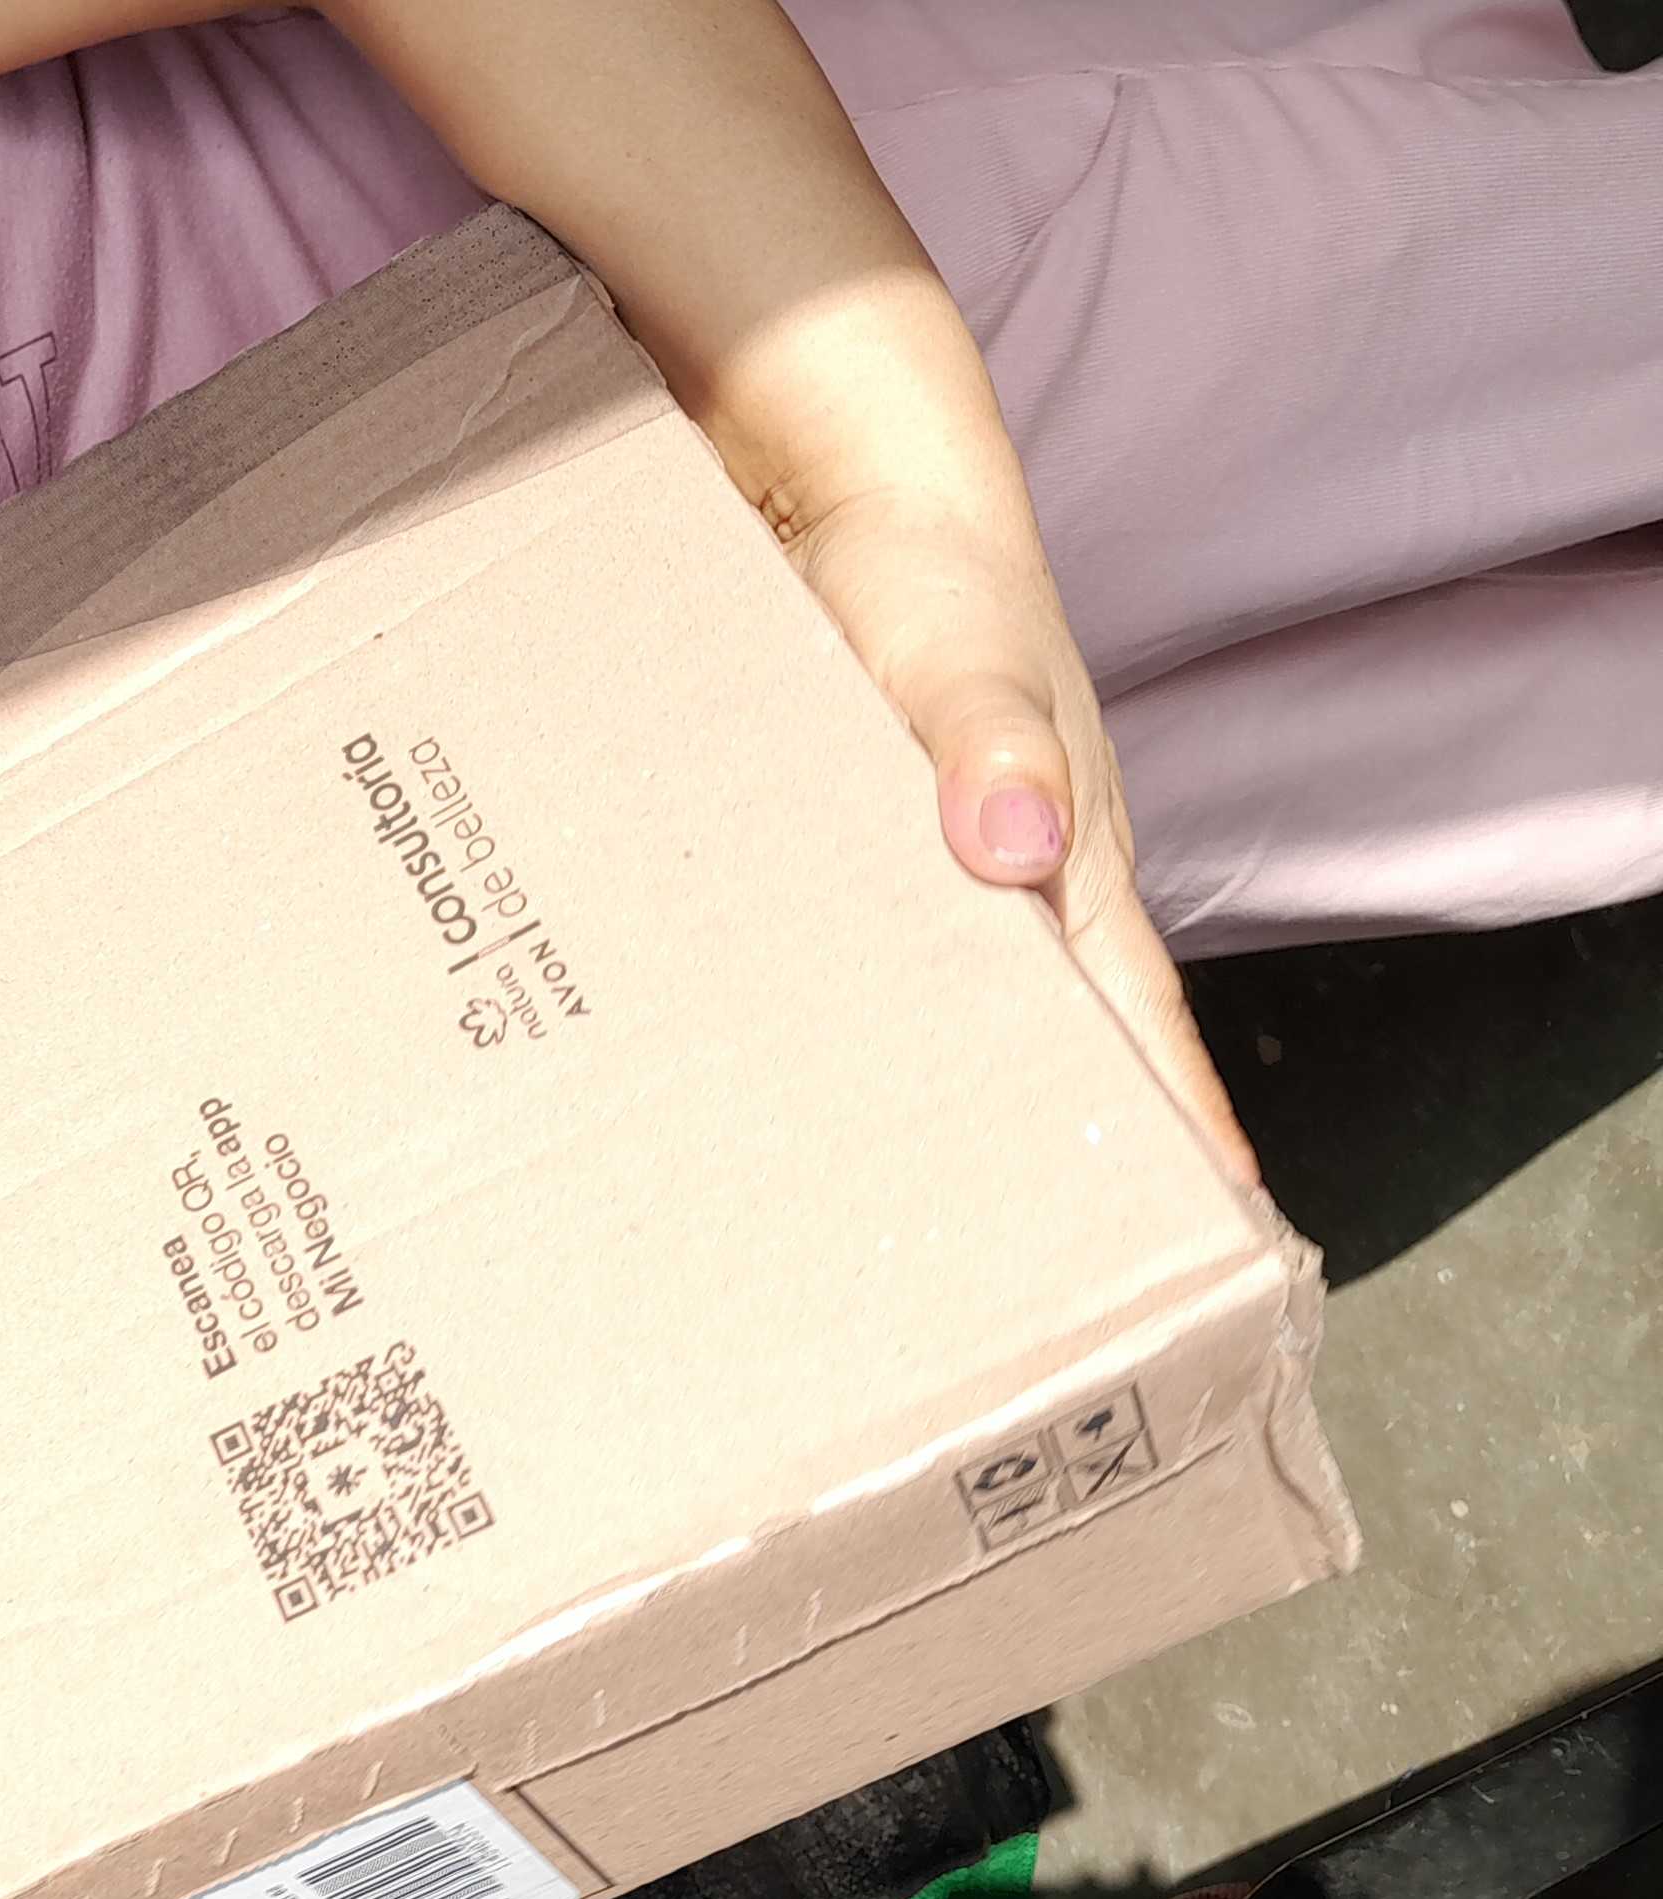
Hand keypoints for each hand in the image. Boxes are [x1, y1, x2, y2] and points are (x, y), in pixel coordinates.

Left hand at [778, 491, 1260, 1188]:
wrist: (846, 494)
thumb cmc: (928, 575)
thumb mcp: (958, 661)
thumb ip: (985, 745)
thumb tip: (1015, 840)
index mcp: (1073, 851)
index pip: (1134, 1006)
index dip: (1169, 1108)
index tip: (1216, 1215)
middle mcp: (1023, 871)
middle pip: (1058, 1024)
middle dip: (1064, 1135)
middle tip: (1045, 1265)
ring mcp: (948, 861)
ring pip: (964, 996)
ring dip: (955, 1085)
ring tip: (924, 1207)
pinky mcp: (870, 843)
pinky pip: (882, 949)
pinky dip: (874, 1015)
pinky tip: (821, 1075)